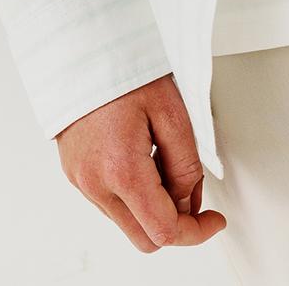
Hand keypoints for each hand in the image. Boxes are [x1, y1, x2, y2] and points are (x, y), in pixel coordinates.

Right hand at [55, 72, 227, 251]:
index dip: (197, 232)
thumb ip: (186, 164)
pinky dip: (132, 194)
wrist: (82, 49)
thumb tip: (189, 201)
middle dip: (174, 222)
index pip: (164, 231)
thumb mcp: (172, 111)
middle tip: (193, 191)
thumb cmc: (124, 69)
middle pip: (144, 238)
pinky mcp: (74, 173)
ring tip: (162, 159)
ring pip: (127, 222)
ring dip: (152, 206)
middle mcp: (95, 184)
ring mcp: (81, 181)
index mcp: (121, 170)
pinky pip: (109, 202)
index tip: (214, 221)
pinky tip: (142, 157)